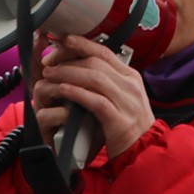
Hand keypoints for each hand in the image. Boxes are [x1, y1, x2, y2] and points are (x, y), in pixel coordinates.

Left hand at [31, 34, 154, 159]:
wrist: (144, 153)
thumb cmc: (128, 125)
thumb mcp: (123, 97)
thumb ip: (108, 80)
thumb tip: (83, 64)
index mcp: (130, 76)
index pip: (104, 52)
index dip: (82, 44)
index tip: (63, 40)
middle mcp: (130, 86)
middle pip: (96, 63)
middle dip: (68, 59)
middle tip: (48, 62)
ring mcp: (127, 103)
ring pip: (95, 78)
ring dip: (68, 74)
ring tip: (50, 74)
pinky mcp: (119, 121)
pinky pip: (95, 101)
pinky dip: (77, 93)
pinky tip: (62, 90)